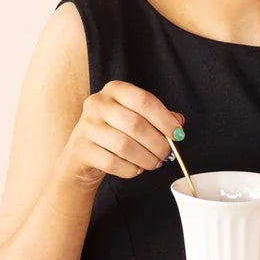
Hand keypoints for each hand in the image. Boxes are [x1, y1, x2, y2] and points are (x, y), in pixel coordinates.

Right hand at [61, 81, 184, 189]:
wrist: (82, 154)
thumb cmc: (114, 132)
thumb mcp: (135, 117)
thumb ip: (157, 117)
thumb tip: (178, 121)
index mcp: (115, 90)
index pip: (144, 100)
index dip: (164, 119)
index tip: (177, 134)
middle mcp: (98, 104)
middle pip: (135, 124)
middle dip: (157, 143)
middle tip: (166, 154)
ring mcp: (87, 126)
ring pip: (124, 145)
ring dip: (146, 158)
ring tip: (153, 163)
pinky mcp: (81, 149)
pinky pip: (112, 162)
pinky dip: (130, 169)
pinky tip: (136, 169)